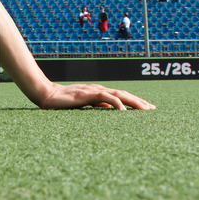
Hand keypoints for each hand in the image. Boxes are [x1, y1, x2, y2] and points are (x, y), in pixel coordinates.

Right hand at [37, 82, 154, 109]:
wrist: (45, 95)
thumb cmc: (62, 102)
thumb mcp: (83, 104)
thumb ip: (97, 104)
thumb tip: (112, 108)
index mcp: (97, 92)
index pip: (120, 96)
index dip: (135, 101)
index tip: (147, 108)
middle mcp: (98, 89)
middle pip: (123, 94)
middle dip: (139, 102)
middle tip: (153, 110)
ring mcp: (92, 91)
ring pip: (118, 94)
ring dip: (133, 101)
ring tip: (145, 109)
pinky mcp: (86, 94)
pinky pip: (104, 97)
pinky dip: (115, 102)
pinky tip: (123, 110)